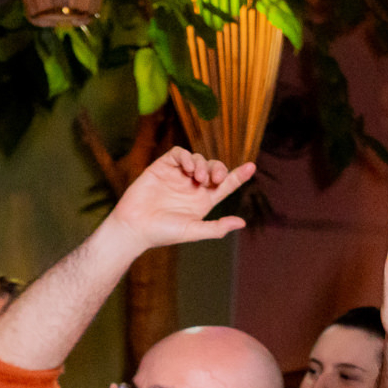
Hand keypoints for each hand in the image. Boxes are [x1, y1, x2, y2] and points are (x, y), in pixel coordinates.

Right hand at [106, 148, 254, 253]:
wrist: (135, 227)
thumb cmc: (162, 233)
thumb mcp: (193, 231)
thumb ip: (217, 227)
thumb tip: (241, 222)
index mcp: (203, 201)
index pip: (226, 185)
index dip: (239, 175)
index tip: (252, 167)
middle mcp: (192, 186)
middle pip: (214, 168)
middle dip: (219, 169)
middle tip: (215, 179)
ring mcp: (178, 176)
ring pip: (198, 159)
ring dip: (202, 164)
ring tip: (197, 177)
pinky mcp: (163, 167)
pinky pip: (179, 154)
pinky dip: (185, 157)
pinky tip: (186, 168)